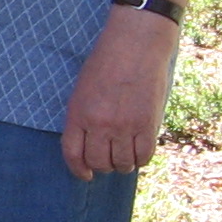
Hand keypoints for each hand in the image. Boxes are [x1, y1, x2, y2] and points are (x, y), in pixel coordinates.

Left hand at [61, 9, 179, 181]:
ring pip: (122, 163)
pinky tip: (139, 153)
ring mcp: (125, 126)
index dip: (78, 170)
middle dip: (102, 167)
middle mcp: (99, 124)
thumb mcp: (82, 90)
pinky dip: (141, 159)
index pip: (73, 154)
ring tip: (124, 157)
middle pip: (99, 163)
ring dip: (123, 165)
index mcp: (78, 114)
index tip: (85, 175)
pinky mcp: (148, 124)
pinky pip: (144, 156)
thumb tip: (89, 146)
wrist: (135, 46)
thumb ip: (83, 118)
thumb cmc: (105, 64)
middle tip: (108, 162)